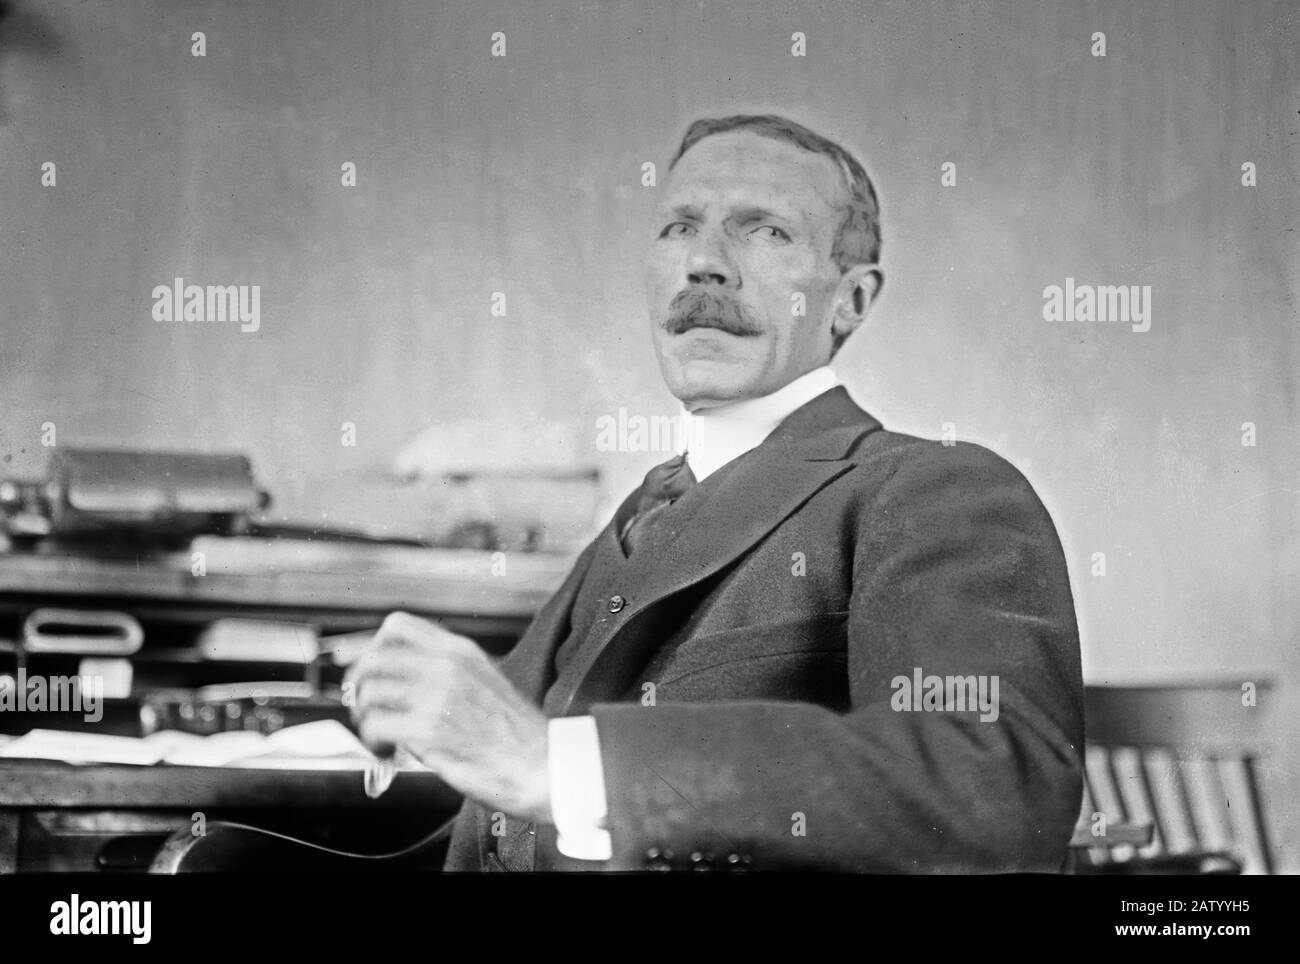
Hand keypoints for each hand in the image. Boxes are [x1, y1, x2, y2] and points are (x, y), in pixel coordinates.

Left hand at [343, 611, 551, 823]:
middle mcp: (446, 666)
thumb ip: (446, 672)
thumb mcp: (484, 681)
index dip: (370, 646)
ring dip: (364, 719)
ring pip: (370, 692)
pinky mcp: (428, 729)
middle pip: (374, 658)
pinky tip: (388, 752)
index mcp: (460, 651)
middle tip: (364, 709)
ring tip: (379, 737)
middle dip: (359, 686)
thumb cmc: (515, 734)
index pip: (397, 626)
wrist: (541, 765)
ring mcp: (437, 695)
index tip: (360, 666)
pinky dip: (372, 742)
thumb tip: (401, 677)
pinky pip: (375, 726)